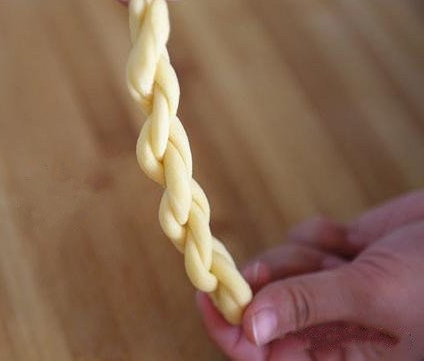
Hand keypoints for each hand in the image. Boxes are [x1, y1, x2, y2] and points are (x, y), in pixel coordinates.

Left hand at [197, 189, 423, 359]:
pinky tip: (352, 238)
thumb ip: (309, 306)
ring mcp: (326, 289)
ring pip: (275, 266)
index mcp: (332, 355)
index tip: (207, 290)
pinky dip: (320, 234)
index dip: (227, 326)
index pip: (258, 351)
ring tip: (345, 253)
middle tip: (300, 264)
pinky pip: (299, 240)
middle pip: (259, 302)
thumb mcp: (375, 295)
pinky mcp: (333, 256)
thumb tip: (249, 328)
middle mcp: (323, 326)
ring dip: (300, 254)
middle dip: (272, 277)